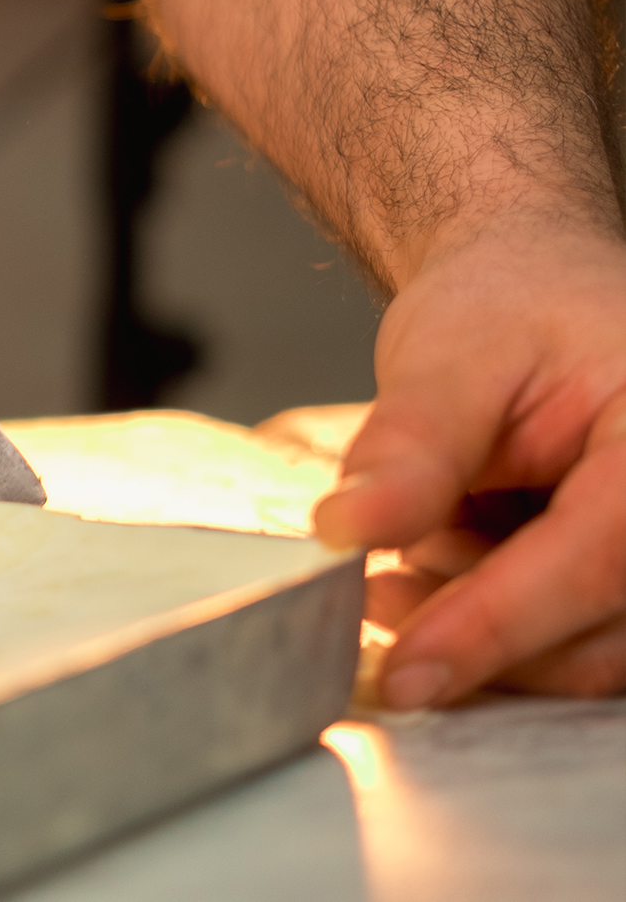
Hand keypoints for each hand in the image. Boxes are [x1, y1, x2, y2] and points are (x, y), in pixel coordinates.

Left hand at [315, 222, 625, 703]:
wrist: (531, 280)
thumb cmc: (509, 299)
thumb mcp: (450, 352)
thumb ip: (412, 447)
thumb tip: (348, 530)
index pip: (597, 558)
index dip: (498, 623)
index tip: (413, 667)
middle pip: (604, 626)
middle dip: (479, 627)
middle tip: (376, 595)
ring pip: (591, 647)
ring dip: (482, 622)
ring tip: (412, 544)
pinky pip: (576, 632)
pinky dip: (496, 612)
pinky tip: (439, 556)